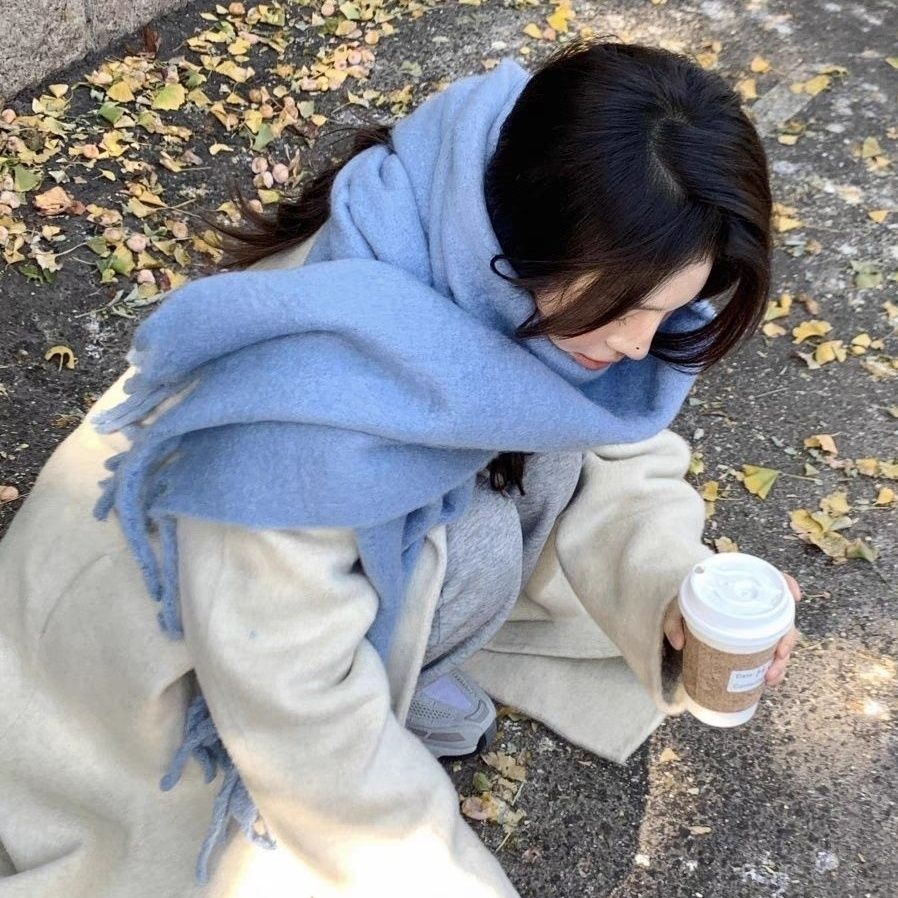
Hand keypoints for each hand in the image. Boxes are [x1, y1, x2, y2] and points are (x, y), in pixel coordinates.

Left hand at [662, 570, 800, 687]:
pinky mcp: (757, 640)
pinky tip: (767, 679)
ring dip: (781, 660)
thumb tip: (678, 643)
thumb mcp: (678, 607)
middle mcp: (756, 604)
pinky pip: (772, 652)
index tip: (794, 597)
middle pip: (783, 617)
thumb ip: (674, 620)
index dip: (788, 585)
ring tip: (770, 677)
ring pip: (781, 639)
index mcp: (741, 586)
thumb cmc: (688, 604)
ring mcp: (760, 623)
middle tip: (778, 657)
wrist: (689, 611)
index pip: (772, 579)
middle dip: (786, 639)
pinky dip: (773, 666)